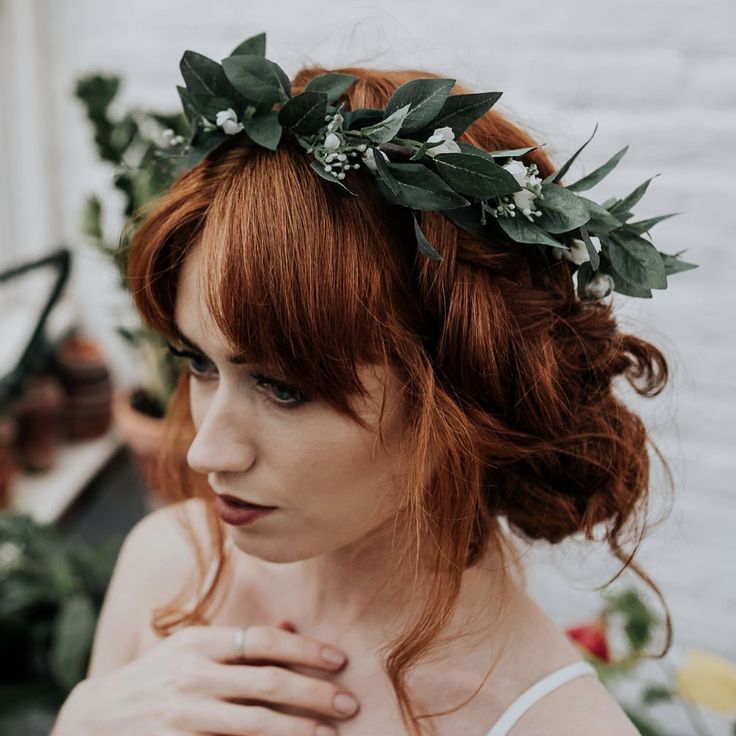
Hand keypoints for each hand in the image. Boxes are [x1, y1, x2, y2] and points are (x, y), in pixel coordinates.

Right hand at [52, 621, 358, 735]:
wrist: (92, 721)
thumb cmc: (154, 678)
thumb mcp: (190, 649)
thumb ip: (239, 640)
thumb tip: (292, 626)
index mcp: (198, 642)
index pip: (263, 640)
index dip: (305, 650)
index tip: (339, 660)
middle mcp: (190, 675)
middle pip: (267, 681)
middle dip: (314, 693)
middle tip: (349, 703)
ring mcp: (181, 715)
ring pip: (254, 723)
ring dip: (298, 729)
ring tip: (330, 735)